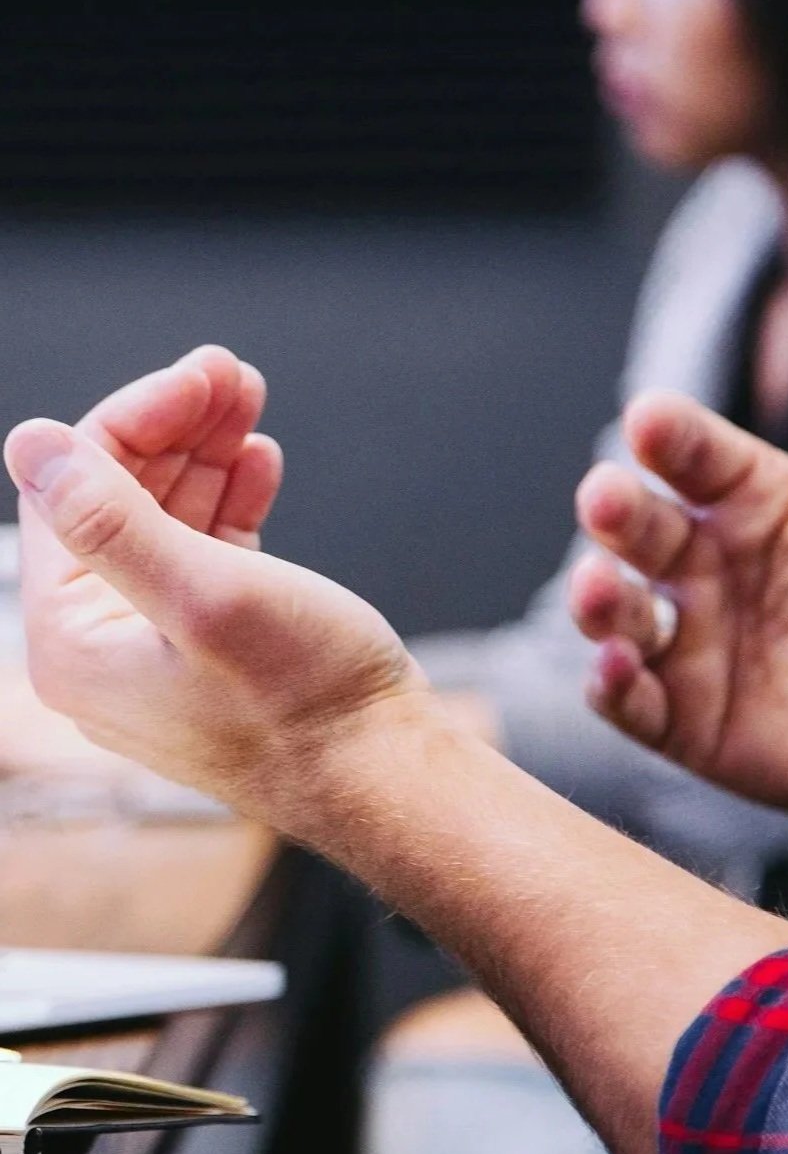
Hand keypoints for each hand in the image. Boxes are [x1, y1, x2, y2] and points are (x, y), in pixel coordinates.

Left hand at [5, 353, 424, 833]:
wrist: (385, 777)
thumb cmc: (307, 706)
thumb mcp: (205, 595)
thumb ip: (110, 520)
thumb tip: (31, 445)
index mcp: (73, 643)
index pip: (72, 493)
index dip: (136, 420)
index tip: (201, 375)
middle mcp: (102, 651)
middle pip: (117, 501)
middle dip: (175, 429)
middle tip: (231, 375)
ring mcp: (158, 652)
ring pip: (165, 522)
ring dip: (205, 457)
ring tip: (250, 405)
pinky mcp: (215, 653)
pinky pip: (203, 557)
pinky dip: (229, 505)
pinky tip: (259, 466)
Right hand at [570, 248, 787, 869]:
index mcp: (749, 495)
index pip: (689, 450)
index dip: (668, 436)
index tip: (654, 422)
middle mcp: (706, 560)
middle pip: (636, 524)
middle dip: (615, 510)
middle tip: (609, 498)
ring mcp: (690, 640)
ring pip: (615, 608)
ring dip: (597, 597)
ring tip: (604, 590)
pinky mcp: (683, 718)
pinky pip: (627, 698)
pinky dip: (611, 682)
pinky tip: (620, 666)